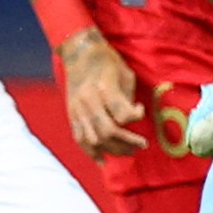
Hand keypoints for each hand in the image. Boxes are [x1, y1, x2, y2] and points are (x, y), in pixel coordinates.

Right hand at [57, 27, 146, 156]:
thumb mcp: (124, 73)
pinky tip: (102, 159)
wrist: (79, 53)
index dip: (136, 117)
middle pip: (108, 132)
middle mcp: (88, 101)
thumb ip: (127, 98)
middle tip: (142, 145)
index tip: (141, 110)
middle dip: (128, 142)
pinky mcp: (71, 115)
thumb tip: (132, 119)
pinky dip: (91, 152)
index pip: (122, 114)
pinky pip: (80, 139)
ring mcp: (77, 110)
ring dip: (113, 149)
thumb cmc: (107, 61)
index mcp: (104, 88)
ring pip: (94, 139)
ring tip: (128, 152)